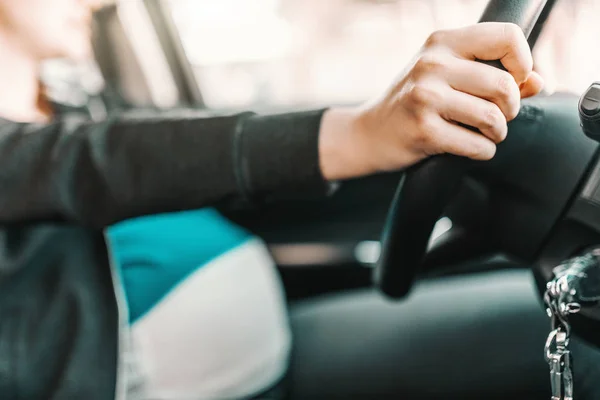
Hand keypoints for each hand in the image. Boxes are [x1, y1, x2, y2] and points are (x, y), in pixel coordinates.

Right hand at [319, 22, 544, 180]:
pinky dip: (482, 151)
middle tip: (498, 117)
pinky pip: (477, 145)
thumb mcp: (446, 77)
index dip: (523, 61)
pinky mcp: (423, 129)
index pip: (506, 37)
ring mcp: (425, 96)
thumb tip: (538, 81)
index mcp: (442, 42)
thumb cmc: (411, 103)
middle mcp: (432, 64)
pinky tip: (468, 147)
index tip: (515, 80)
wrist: (367, 134)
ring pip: (493, 117)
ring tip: (484, 134)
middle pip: (504, 85)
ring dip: (497, 133)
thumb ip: (493, 74)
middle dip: (510, 108)